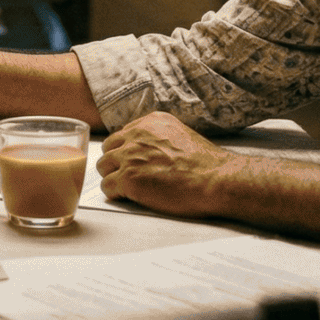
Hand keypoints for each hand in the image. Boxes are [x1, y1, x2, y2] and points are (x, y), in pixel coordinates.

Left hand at [95, 112, 237, 217]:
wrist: (216, 179)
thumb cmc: (206, 164)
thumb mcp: (181, 135)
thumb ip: (159, 137)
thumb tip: (148, 150)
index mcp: (151, 122)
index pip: (123, 134)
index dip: (127, 150)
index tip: (133, 161)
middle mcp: (137, 135)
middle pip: (109, 148)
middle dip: (116, 162)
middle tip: (129, 176)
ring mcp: (130, 156)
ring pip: (104, 166)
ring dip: (113, 177)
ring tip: (129, 188)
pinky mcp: (128, 179)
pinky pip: (107, 186)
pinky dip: (115, 194)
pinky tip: (129, 197)